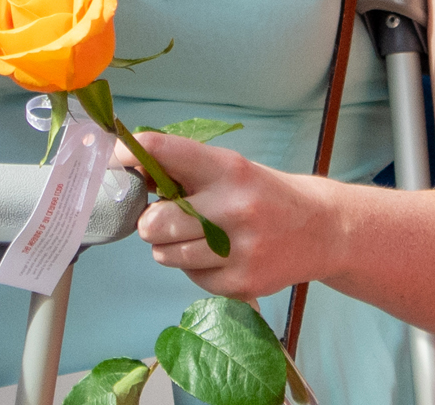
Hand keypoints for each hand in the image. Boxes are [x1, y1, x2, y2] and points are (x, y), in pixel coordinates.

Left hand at [129, 130, 341, 299]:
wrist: (324, 230)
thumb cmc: (264, 195)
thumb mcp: (230, 170)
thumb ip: (183, 172)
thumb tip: (127, 172)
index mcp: (228, 168)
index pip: (163, 151)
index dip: (127, 155)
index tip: (110, 160)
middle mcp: (235, 206)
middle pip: (156, 222)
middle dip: (151, 224)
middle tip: (164, 221)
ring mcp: (241, 248)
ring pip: (167, 255)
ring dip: (169, 248)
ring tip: (195, 239)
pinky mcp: (244, 282)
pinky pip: (191, 279)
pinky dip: (195, 270)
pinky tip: (218, 257)